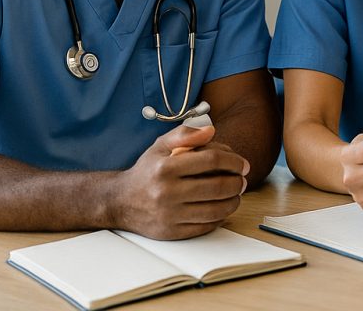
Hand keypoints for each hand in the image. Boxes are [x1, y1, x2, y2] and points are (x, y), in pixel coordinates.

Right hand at [112, 124, 249, 239]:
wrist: (120, 202)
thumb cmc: (147, 171)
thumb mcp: (160, 146)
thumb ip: (186, 134)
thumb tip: (211, 130)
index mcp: (166, 167)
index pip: (212, 160)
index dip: (234, 161)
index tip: (243, 164)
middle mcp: (166, 192)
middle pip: (218, 186)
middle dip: (238, 183)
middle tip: (242, 181)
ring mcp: (169, 215)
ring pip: (216, 209)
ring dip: (234, 201)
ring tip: (236, 194)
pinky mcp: (171, 232)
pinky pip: (206, 226)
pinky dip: (220, 217)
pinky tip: (222, 208)